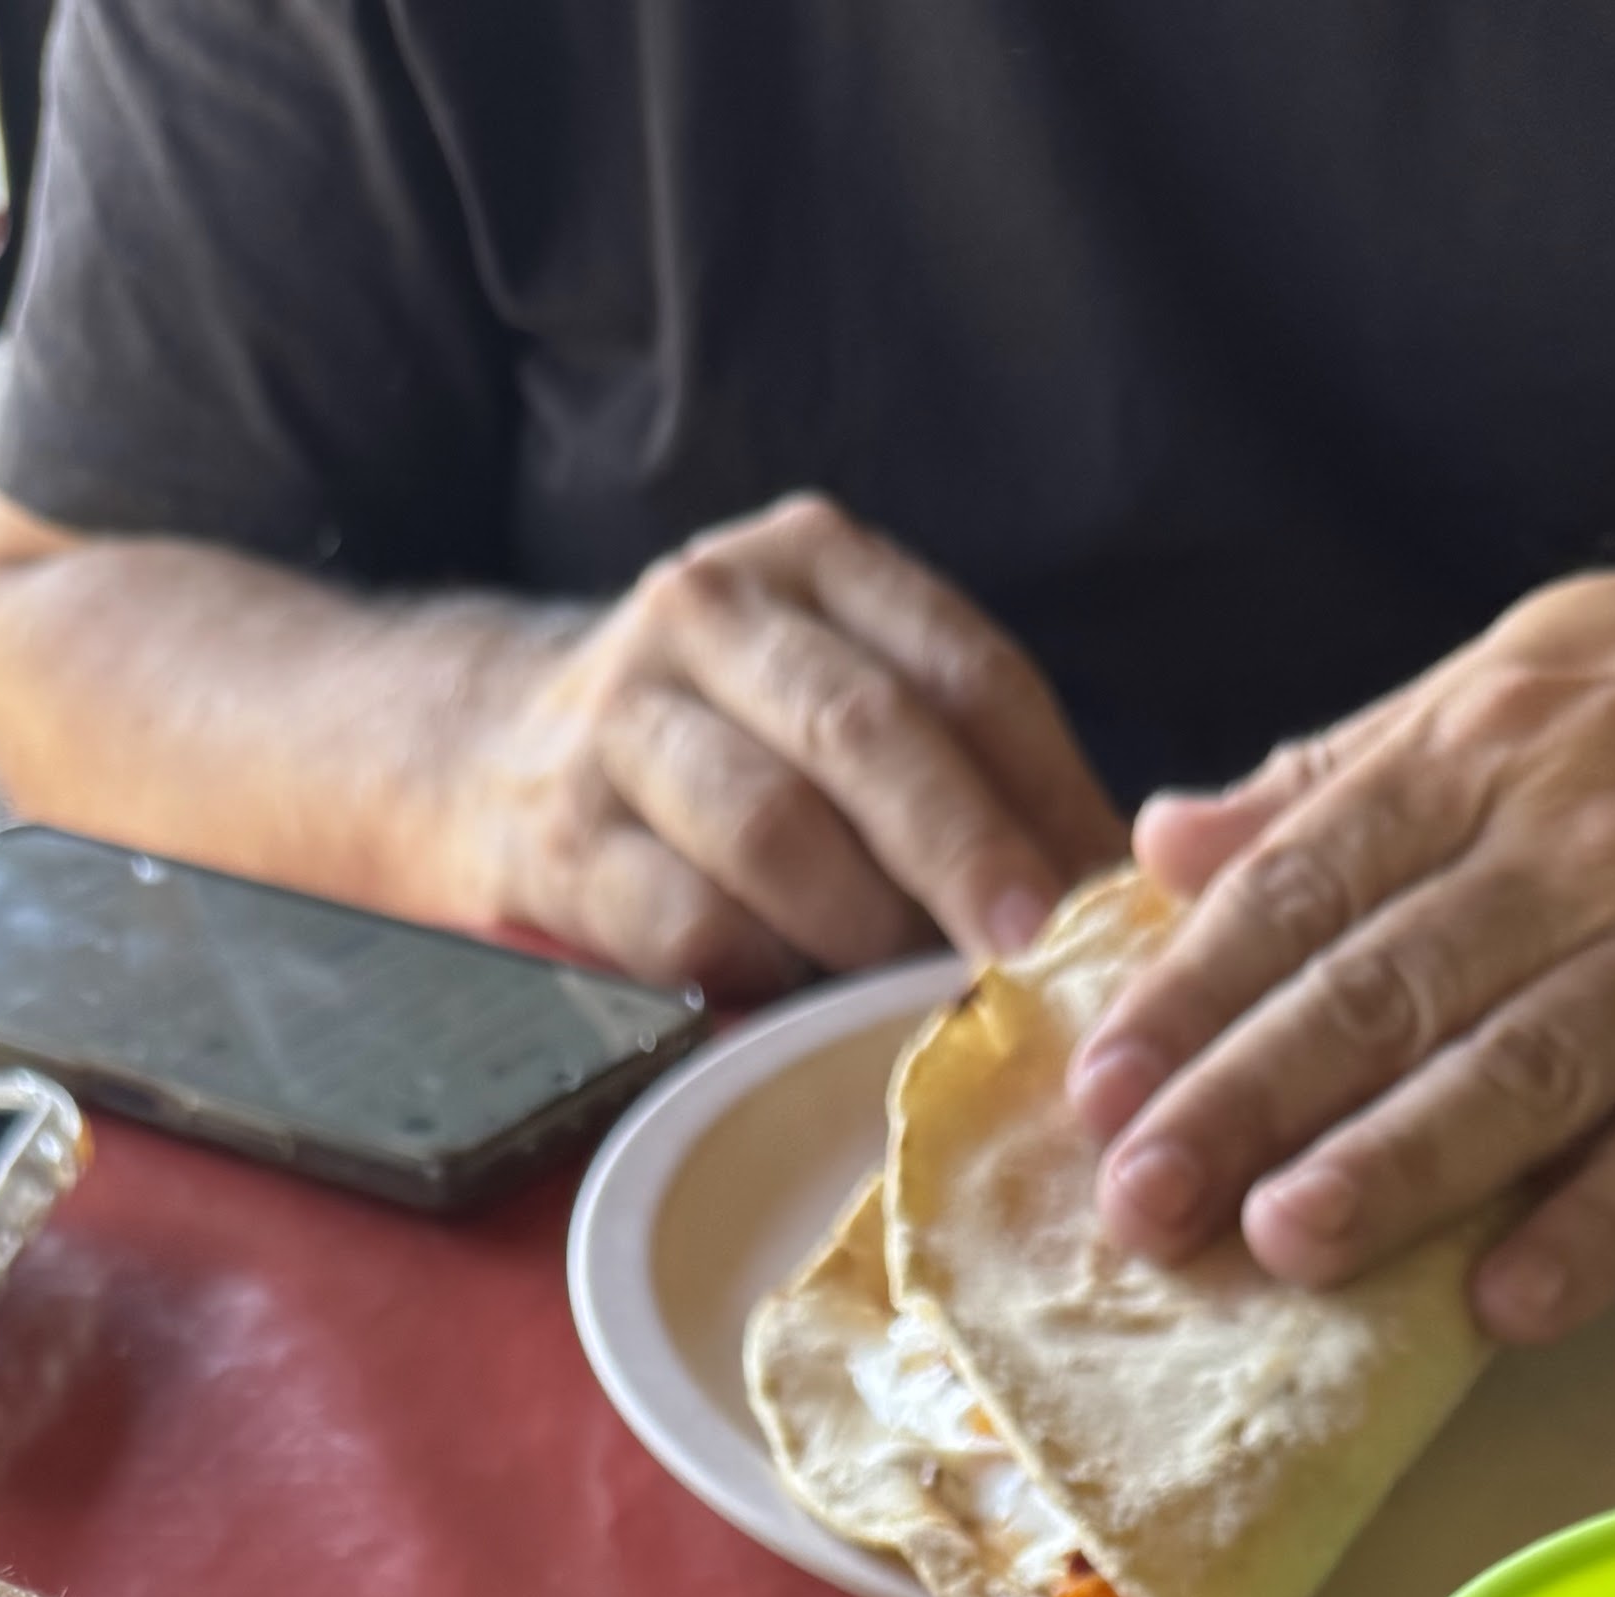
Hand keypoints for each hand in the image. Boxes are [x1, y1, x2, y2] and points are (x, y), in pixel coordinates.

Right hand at [463, 492, 1123, 1000]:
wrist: (487, 755)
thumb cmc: (723, 751)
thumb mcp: (838, 705)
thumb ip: (966, 768)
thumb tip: (1127, 899)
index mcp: (813, 564)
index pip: (963, 670)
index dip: (1045, 792)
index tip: (1110, 900)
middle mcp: (710, 611)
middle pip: (868, 733)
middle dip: (966, 855)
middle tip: (1032, 956)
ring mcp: (621, 717)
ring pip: (771, 827)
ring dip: (864, 929)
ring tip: (921, 1001)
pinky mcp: (560, 837)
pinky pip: (685, 923)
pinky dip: (762, 974)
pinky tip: (802, 1014)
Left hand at [1068, 522, 1614, 1341]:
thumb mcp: (1524, 681)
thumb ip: (1346, 772)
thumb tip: (1169, 840)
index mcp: (1493, 748)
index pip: (1311, 882)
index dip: (1198, 993)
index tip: (1101, 1089)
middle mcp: (1585, 843)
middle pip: (1390, 985)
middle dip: (1252, 1099)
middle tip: (1143, 1204)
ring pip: (1523, 1066)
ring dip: (1399, 1163)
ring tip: (1285, 1243)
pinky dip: (1600, 1229)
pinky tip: (1508, 1303)